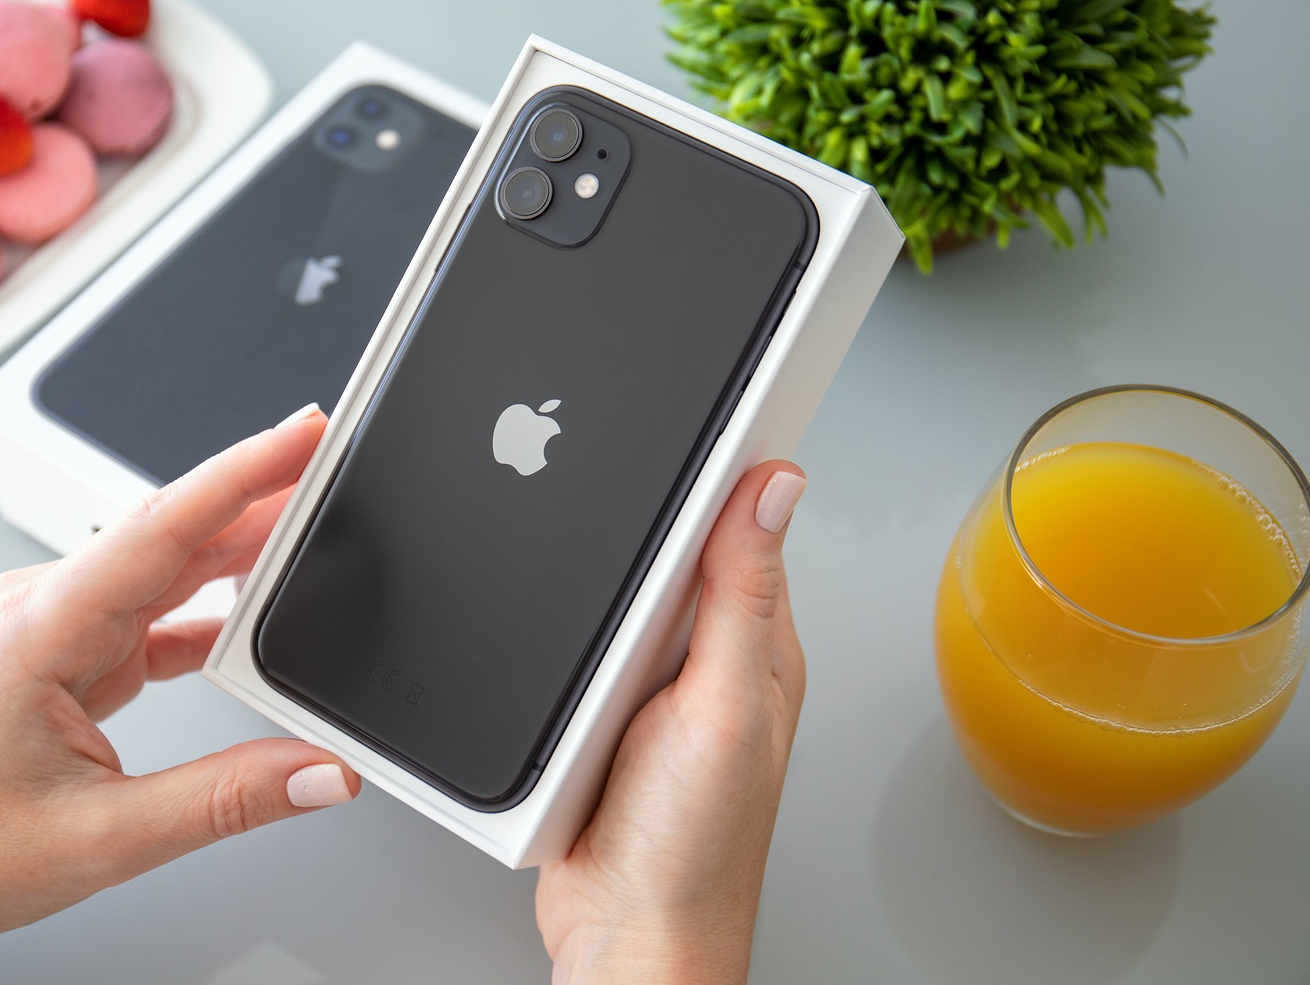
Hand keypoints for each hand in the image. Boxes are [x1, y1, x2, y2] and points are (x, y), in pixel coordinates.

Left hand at [0, 407, 359, 984]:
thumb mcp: (103, 839)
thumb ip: (226, 800)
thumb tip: (318, 771)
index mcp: (36, 632)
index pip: (159, 529)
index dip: (241, 472)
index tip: (302, 433)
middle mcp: (40, 609)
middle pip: (172, 534)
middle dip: (258, 496)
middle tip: (333, 469)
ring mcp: (52, 624)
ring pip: (165, 565)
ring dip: (238, 547)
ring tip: (311, 526)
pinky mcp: (66, 648)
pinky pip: (152, 607)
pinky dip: (208, 605)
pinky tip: (255, 608)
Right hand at [536, 461, 807, 984]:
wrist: (623, 934)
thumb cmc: (691, 850)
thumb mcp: (725, 708)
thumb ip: (741, 599)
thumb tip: (771, 490)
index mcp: (756, 645)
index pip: (749, 526)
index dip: (732, 463)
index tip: (720, 393)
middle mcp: (708, 657)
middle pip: (675, 548)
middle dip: (652, 506)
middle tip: (630, 441)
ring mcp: (648, 683)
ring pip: (618, 590)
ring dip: (598, 568)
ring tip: (583, 507)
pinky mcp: (595, 710)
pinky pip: (576, 641)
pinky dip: (561, 624)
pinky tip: (552, 610)